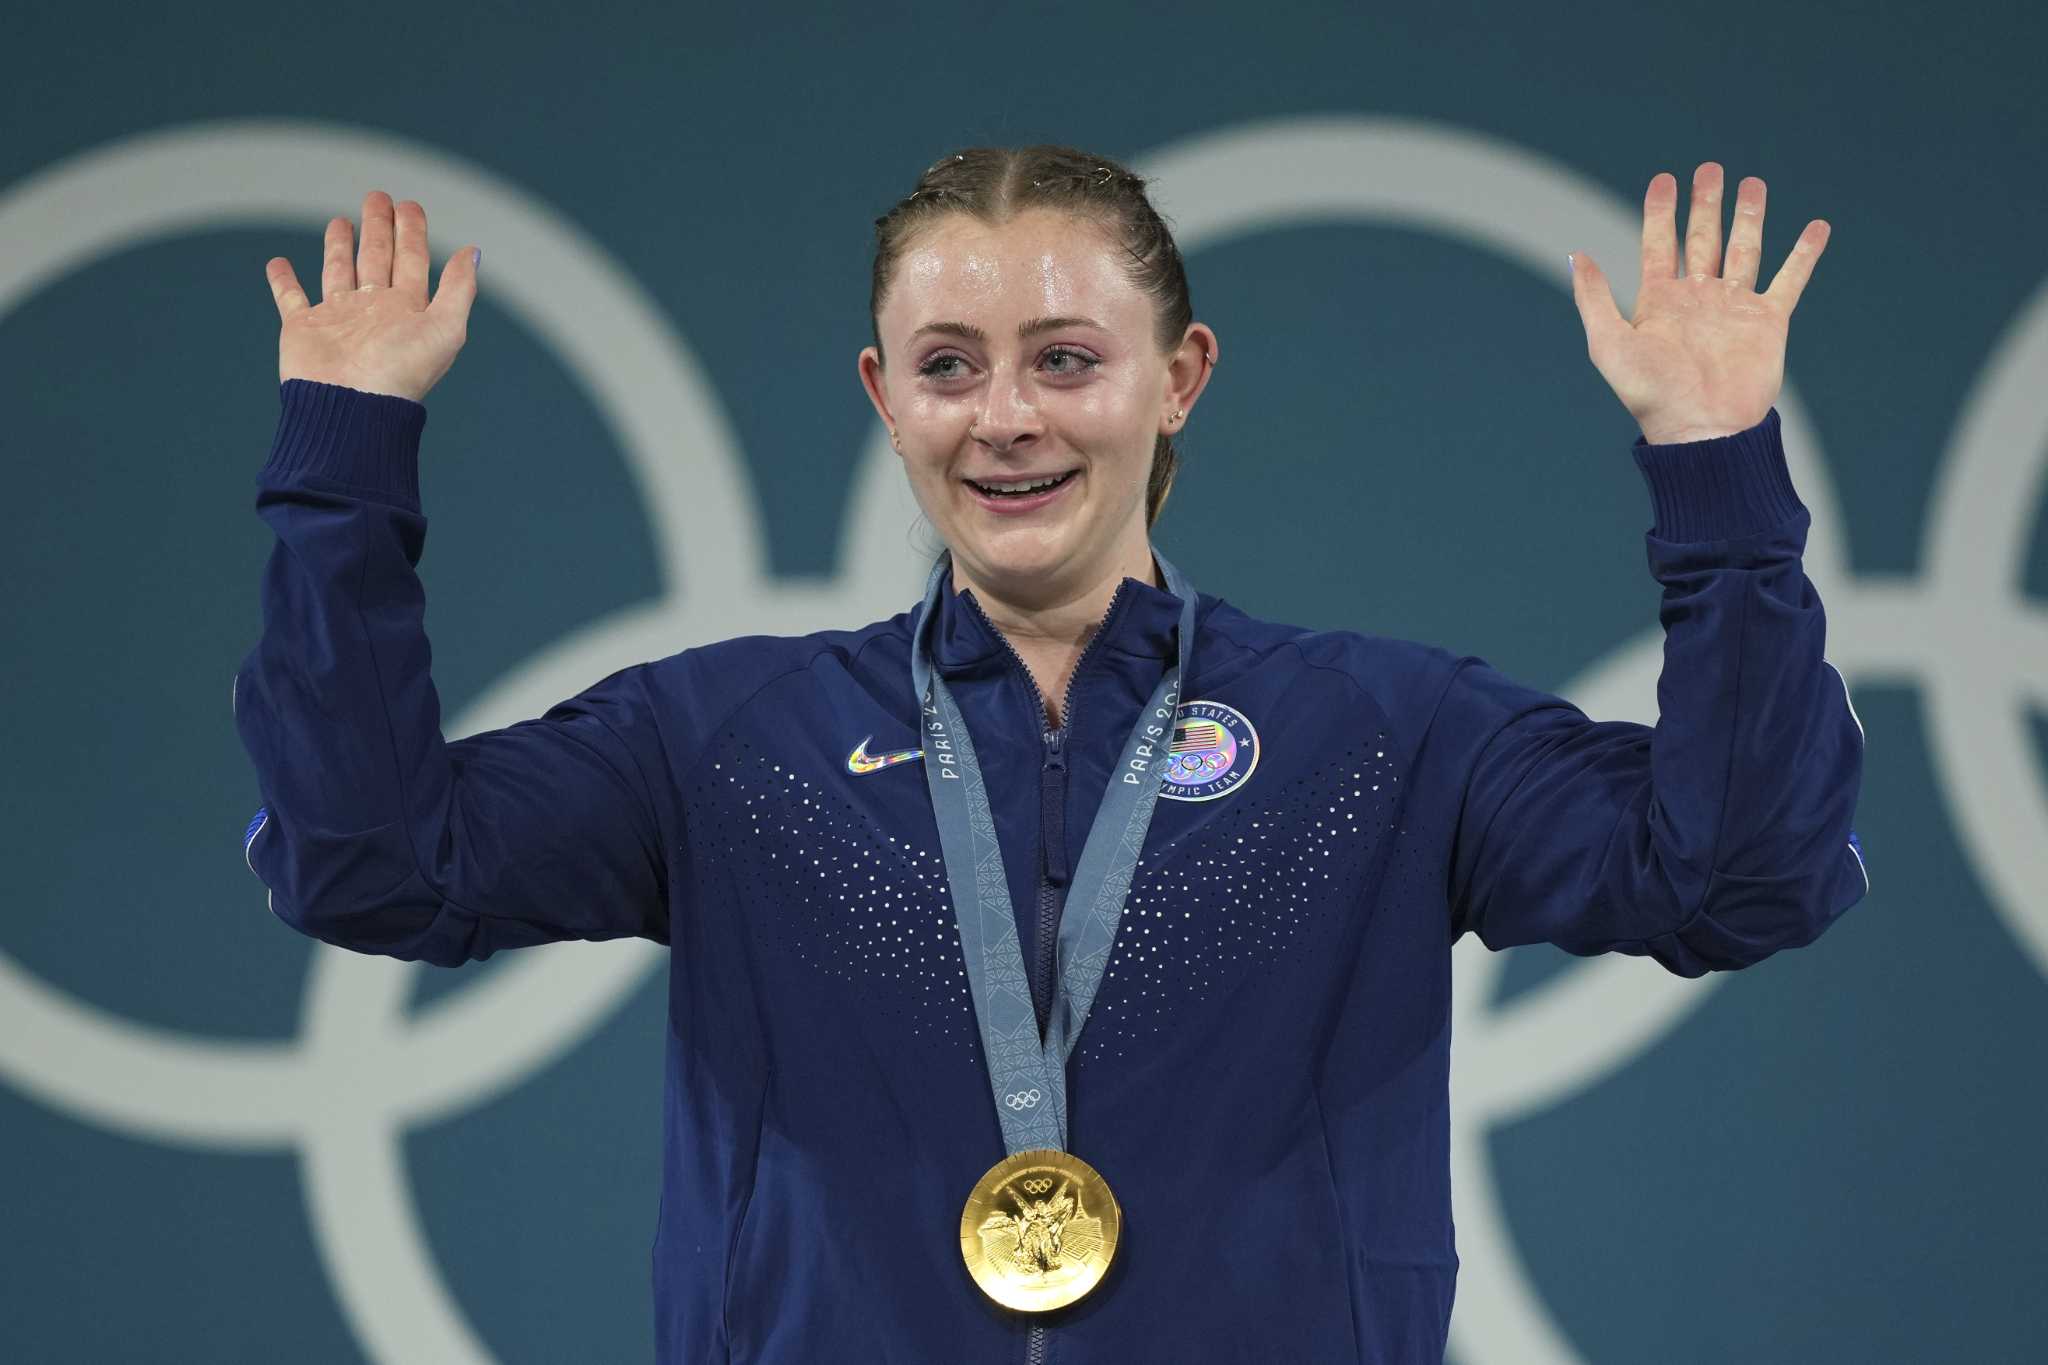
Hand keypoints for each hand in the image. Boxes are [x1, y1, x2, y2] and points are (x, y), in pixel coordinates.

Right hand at [264, 191, 478, 403]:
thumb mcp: (445, 328)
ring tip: (340, 221)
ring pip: (338, 272)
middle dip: (378, 227)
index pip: (412, 260)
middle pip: (377, 257)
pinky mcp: (303, 328)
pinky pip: (290, 298)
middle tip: (377, 197)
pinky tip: (278, 263)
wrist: (353, 407)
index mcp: (407, 309)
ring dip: (339, 247)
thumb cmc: (401, 372)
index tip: (409, 204)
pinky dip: (282, 281)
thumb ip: (459, 289)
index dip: (412, 231)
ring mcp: (338, 319)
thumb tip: (474, 252)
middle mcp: (373, 310)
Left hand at [1568, 162, 1829, 443]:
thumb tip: (1576, 255)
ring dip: (1748, 216)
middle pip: (1703, 238)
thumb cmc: (1651, 394)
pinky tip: (1816, 227)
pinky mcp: (1768, 321)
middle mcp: (1698, 299)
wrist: (1701, 429)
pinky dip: (1804, 254)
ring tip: (1752, 183)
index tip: (1663, 179)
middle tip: (1710, 168)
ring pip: (1744, 249)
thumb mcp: (1610, 344)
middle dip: (1706, 204)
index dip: (1661, 212)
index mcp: (1660, 301)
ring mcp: (1734, 307)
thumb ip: (1594, 298)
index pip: (1659, 243)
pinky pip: (1790, 280)